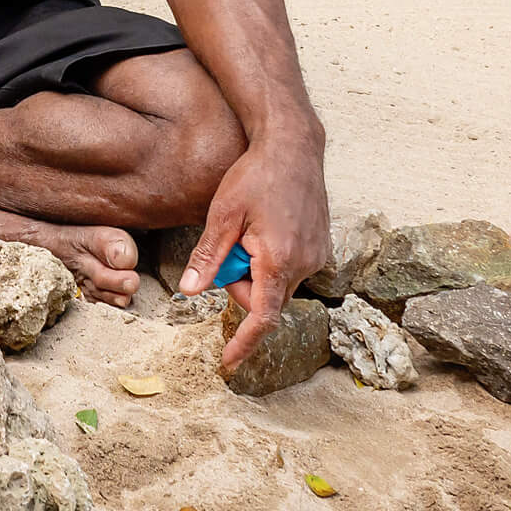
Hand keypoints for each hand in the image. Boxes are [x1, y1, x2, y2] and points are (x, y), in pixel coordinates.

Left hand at [178, 134, 329, 367]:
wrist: (293, 146)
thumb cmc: (256, 176)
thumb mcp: (223, 215)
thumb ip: (208, 257)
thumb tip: (189, 292)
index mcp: (279, 260)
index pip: (262, 317)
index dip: (244, 343)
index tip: (229, 363)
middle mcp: (305, 264)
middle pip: (264, 298)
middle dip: (240, 283)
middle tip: (228, 245)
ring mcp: (317, 256)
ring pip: (276, 283)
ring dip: (256, 269)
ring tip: (248, 230)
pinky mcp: (321, 247)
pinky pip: (290, 269)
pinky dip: (271, 260)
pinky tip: (265, 228)